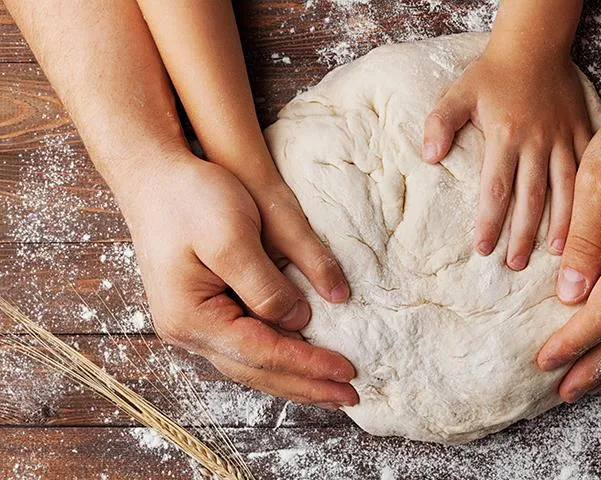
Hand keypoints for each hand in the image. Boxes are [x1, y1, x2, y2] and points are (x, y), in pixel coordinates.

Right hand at [117, 151, 357, 408]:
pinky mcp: (206, 310)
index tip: (347, 371)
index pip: (261, 353)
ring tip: (332, 390)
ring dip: (294, 379)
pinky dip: (279, 358)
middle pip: (257, 371)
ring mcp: (195, 324)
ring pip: (252, 365)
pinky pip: (248, 346)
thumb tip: (299, 321)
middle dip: (306, 386)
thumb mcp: (231, 236)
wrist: (153, 176)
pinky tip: (302, 362)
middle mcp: (189, 331)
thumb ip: (265, 284)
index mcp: (192, 317)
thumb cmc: (188, 198)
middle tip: (351, 397)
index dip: (308, 364)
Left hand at [422, 45, 591, 269]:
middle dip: (522, 234)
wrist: (535, 44)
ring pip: (565, 189)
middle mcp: (536, 142)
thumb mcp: (459, 92)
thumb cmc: (493, 73)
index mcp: (505, 136)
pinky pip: (589, 169)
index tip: (483, 249)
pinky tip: (590, 221)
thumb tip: (429, 157)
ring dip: (561, 224)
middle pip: (530, 198)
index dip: (490, 221)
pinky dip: (590, 197)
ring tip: (558, 256)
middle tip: (514, 264)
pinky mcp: (583, 132)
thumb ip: (440, 123)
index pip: (496, 189)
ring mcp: (563, 138)